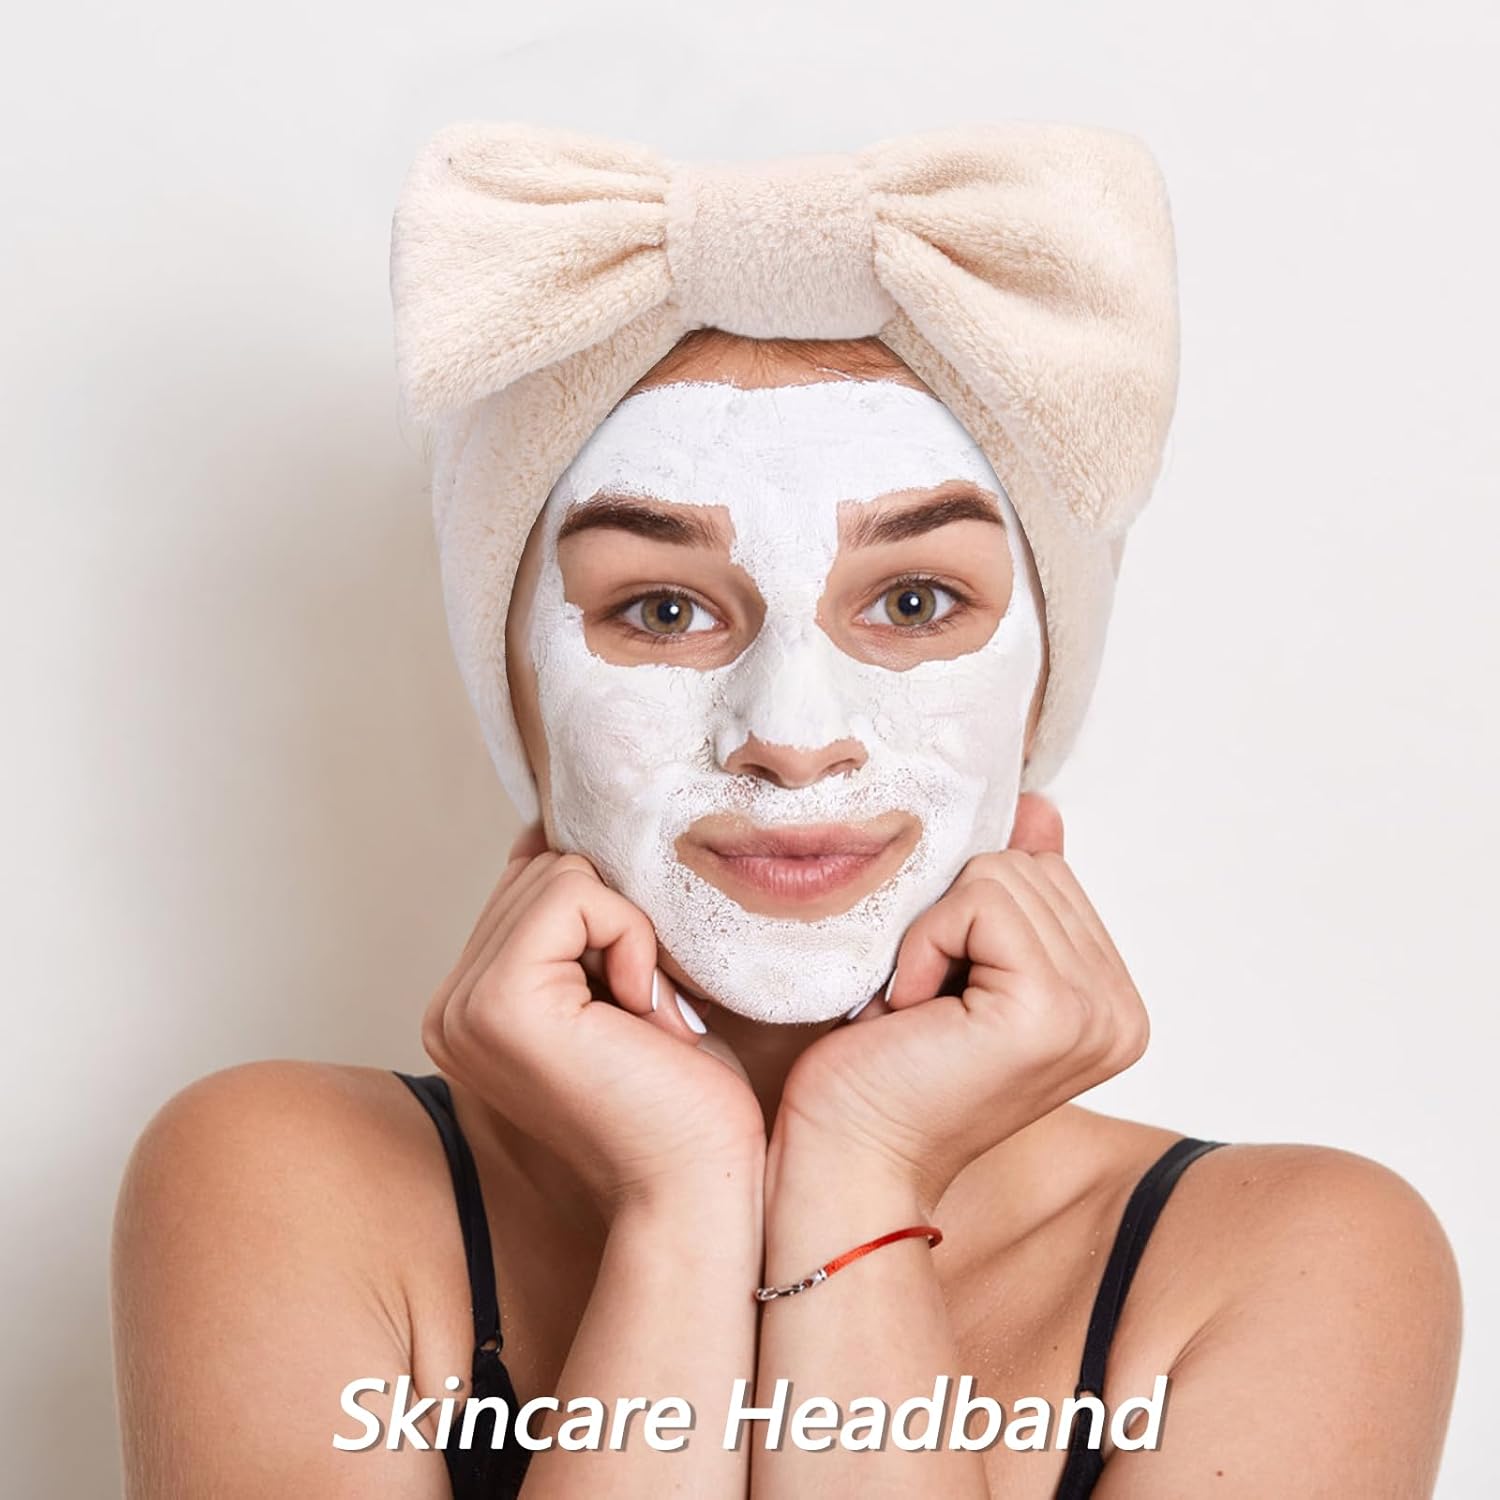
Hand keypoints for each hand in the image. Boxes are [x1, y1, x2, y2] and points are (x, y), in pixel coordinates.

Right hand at [422, 823, 766, 1219]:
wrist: (696, 1184)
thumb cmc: (679, 1095)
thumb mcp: (617, 982)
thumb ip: (572, 921)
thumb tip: (551, 832)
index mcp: (470, 1004)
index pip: (529, 884)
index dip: (602, 915)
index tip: (629, 995)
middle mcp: (450, 1007)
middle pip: (542, 870)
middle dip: (615, 922)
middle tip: (638, 1011)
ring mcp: (463, 1006)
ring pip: (560, 874)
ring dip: (627, 932)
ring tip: (636, 1014)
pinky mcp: (497, 1000)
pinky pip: (573, 892)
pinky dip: (629, 937)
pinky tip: (637, 1010)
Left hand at [776, 795, 1148, 1210]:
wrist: (847, 1158)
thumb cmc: (883, 1069)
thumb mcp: (957, 960)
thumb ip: (1012, 889)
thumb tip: (1044, 808)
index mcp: (1111, 1002)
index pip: (1045, 872)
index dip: (968, 913)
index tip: (943, 992)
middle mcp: (1122, 1011)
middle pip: (1029, 865)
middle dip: (951, 917)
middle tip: (925, 1003)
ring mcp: (1097, 1013)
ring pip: (1003, 874)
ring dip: (933, 933)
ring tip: (920, 1009)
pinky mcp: (1053, 1009)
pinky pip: (980, 901)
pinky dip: (926, 943)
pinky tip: (914, 1011)